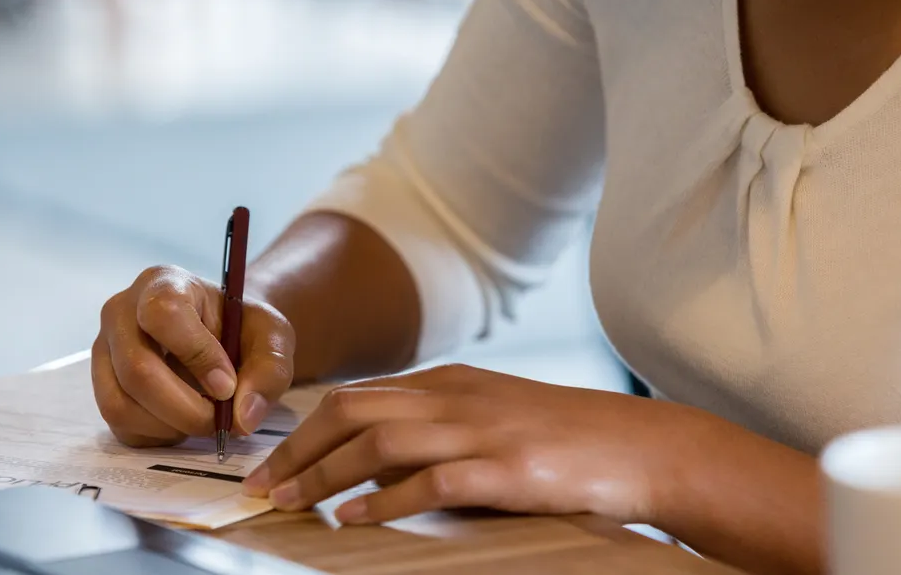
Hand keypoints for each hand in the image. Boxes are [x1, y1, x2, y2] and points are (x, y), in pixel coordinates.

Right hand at [92, 265, 294, 446]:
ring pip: (122, 405)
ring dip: (172, 427)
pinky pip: (122, 427)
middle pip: (136, 370)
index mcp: (162, 283)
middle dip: (186, 409)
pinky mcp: (103, 388)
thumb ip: (269, 371)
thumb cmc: (243, 329)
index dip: (197, 355)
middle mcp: (120, 313)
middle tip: (221, 421)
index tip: (228, 385)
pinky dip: (159, 436)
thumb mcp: (273, 337)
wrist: (222, 337)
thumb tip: (242, 417)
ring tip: (205, 418)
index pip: (163, 314)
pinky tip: (184, 421)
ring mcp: (104, 352)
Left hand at [241, 364, 690, 525]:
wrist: (640, 446)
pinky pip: (430, 481)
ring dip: (325, 473)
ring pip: (379, 440)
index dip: (304, 428)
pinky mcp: (507, 469)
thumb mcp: (492, 417)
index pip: (358, 395)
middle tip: (260, 484)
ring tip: (290, 501)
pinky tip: (353, 518)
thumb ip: (435, 429)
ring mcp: (481, 430)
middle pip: (353, 409)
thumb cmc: (566, 438)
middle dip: (297, 448)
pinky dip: (384, 500)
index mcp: (450, 382)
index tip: (271, 461)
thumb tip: (371, 465)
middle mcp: (457, 397)